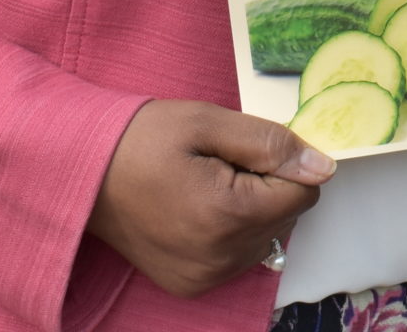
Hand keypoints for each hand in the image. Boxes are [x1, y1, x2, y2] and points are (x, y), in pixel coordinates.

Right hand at [88, 98, 332, 297]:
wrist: (82, 172)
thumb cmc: (142, 139)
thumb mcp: (208, 122)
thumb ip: (271, 144)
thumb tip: (324, 168)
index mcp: (227, 216)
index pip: (302, 192)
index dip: (282, 163)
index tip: (243, 149)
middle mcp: (220, 258)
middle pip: (285, 217)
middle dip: (266, 186)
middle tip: (217, 164)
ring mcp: (204, 277)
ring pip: (265, 238)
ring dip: (250, 210)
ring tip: (204, 186)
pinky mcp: (191, 285)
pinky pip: (239, 256)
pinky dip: (230, 232)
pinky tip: (196, 210)